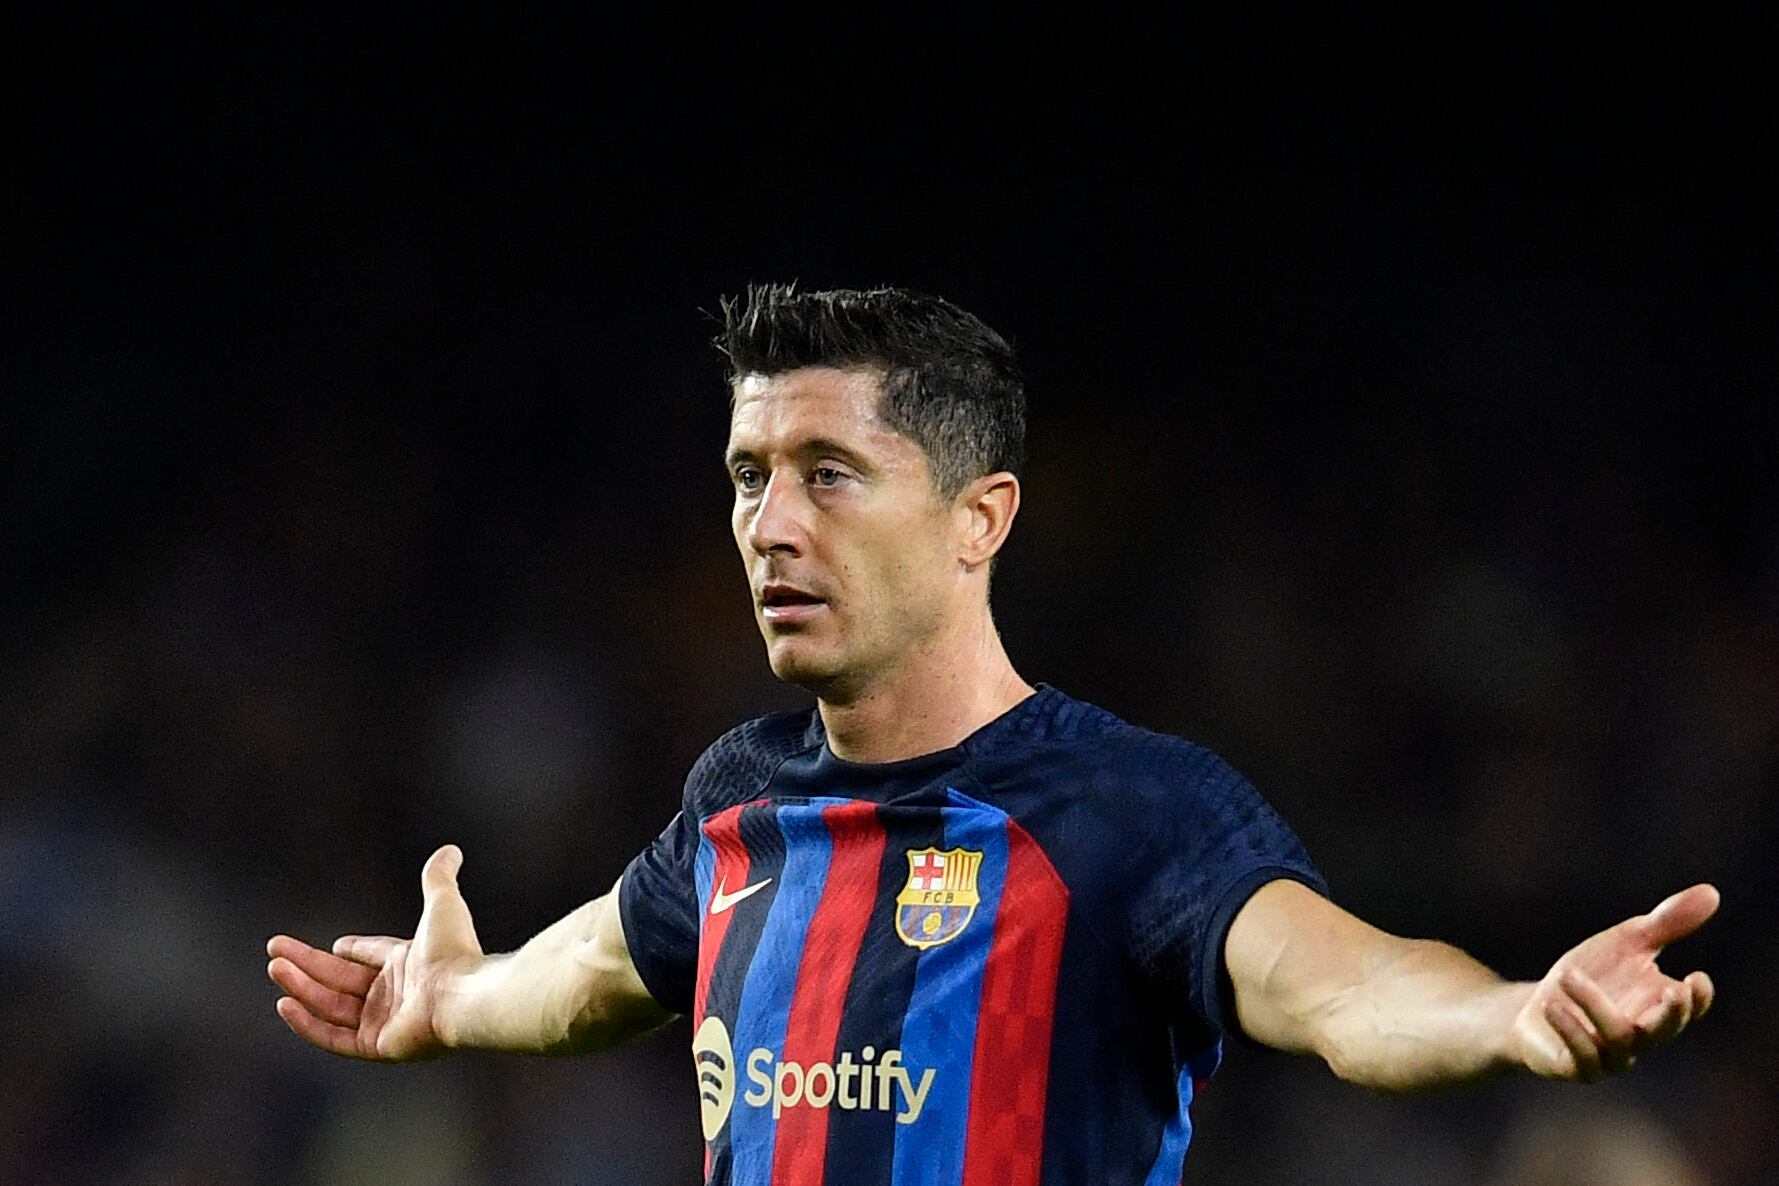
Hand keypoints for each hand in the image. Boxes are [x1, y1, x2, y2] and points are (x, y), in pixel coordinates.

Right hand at [267, 845, 482, 1059]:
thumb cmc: (456, 951)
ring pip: (330, 1004)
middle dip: (306, 963)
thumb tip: (450, 849)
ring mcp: (384, 1022)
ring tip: (275, 967)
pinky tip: (285, 1003)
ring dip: (301, 986)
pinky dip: (307, 1022)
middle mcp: (395, 995)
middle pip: (340, 978)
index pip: (371, 956)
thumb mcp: (442, 904)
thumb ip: (438, 877)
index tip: (333, 944)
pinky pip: (332, 1036)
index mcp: (408, 964)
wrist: (464, 994)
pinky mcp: (375, 1046)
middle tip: (275, 948)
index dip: (351, 950)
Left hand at [1512, 883, 1717, 1082]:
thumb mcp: (1624, 942)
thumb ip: (1665, 923)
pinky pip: (1583, 1057)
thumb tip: (1712, 892)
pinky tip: (1552, 1005)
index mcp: (1658, 1006)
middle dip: (1673, 1012)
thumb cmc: (1590, 974)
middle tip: (1673, 987)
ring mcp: (1613, 1057)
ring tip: (1566, 973)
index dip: (1698, 999)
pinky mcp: (1579, 1069)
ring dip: (1593, 1002)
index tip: (1696, 978)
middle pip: (1666, 1030)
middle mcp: (1643, 1037)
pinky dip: (1571, 1030)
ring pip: (1618, 1037)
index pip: (1691, 1010)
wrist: (1536, 1008)